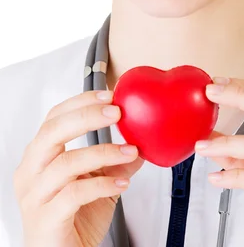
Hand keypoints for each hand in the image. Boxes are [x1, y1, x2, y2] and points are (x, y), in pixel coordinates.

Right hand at [13, 90, 143, 246]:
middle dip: (87, 117)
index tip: (110, 95)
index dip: (81, 102)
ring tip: (130, 152)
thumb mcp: (98, 182)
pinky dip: (103, 184)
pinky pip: (74, 193)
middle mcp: (30, 173)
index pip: (54, 117)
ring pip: (66, 163)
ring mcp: (34, 196)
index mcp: (38, 157)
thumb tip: (141, 139)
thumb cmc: (73, 219)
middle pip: (53, 132)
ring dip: (104, 153)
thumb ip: (115, 160)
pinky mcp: (45, 219)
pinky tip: (122, 182)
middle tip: (117, 112)